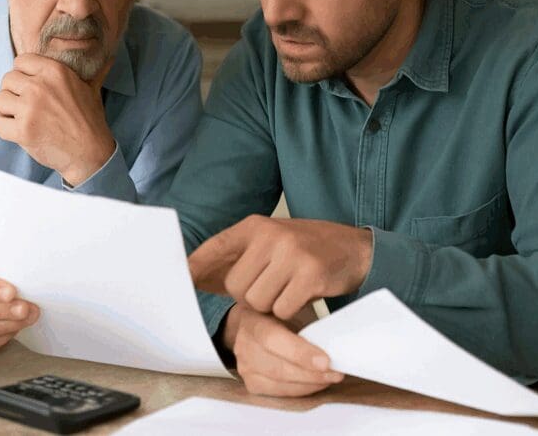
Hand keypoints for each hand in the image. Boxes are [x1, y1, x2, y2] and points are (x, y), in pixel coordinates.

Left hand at [0, 53, 115, 185]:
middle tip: (26, 105)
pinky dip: (5, 129)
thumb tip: (107, 52)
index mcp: (55, 71)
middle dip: (14, 92)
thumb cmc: (89, 121)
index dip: (23, 74)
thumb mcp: (89, 88)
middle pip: (7, 79)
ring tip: (22, 118)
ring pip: (0, 99)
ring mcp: (30, 109)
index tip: (29, 87)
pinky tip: (19, 131)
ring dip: (7, 110)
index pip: (21, 61)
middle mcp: (40, 86)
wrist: (90, 153)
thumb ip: (83, 70)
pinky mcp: (23, 131)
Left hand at [190, 215, 372, 319]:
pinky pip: (282, 309)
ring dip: (271, 306)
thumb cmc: (307, 250)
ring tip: (288, 290)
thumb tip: (194, 274)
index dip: (196, 265)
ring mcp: (291, 254)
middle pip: (236, 286)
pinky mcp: (310, 275)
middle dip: (249, 297)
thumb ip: (240, 256)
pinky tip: (303, 296)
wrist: (356, 249)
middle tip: (271, 289)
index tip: (180, 280)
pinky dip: (290, 311)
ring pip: (258, 301)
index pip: (216, 246)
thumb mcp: (273, 242)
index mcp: (257, 225)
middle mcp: (271, 235)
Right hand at [222, 303, 342, 396]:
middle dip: (310, 374)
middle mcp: (243, 344)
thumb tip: (336, 336)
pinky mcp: (251, 383)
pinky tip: (317, 383)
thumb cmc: (280, 314)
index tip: (325, 361)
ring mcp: (244, 366)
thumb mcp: (290, 307)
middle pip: (276, 367)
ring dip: (309, 384)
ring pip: (278, 383)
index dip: (299, 352)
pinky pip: (278, 393)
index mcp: (253, 320)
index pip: (273, 339)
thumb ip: (305, 319)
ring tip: (331, 378)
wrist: (256, 323)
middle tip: (336, 373)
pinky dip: (301, 390)